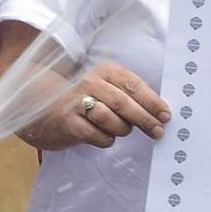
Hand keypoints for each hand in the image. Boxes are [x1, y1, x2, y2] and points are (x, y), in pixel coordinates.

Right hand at [22, 62, 171, 151]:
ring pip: (112, 121)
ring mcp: (76, 103)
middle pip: (124, 103)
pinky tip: (104, 136)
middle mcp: (90, 83)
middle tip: (158, 131)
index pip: (133, 84)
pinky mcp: (68, 124)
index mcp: (104, 71)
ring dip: (123, 129)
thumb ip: (129, 95)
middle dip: (145, 119)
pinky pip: (97, 136)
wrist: (44, 108)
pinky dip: (106, 139)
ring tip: (123, 130)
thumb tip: (159, 112)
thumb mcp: (106, 87)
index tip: (166, 115)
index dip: (152, 101)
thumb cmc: (85, 100)